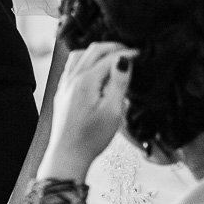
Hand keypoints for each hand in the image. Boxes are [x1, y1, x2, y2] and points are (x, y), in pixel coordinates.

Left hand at [38, 42, 134, 179]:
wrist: (68, 156)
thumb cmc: (90, 138)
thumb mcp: (112, 111)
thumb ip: (119, 82)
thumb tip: (124, 60)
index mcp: (85, 81)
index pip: (109, 57)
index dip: (127, 53)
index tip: (140, 54)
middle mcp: (72, 79)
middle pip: (93, 50)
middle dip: (113, 47)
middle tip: (129, 52)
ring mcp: (65, 85)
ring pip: (80, 54)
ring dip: (97, 51)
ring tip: (113, 57)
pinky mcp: (62, 93)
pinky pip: (72, 66)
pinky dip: (85, 60)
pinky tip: (93, 69)